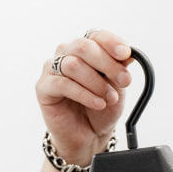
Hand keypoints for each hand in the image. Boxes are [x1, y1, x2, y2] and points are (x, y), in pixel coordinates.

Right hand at [36, 30, 132, 167]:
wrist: (88, 136)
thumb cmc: (101, 108)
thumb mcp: (117, 88)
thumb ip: (120, 69)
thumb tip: (128, 55)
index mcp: (85, 49)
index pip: (96, 36)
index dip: (111, 42)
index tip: (125, 54)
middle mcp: (66, 54)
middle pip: (84, 47)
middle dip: (107, 64)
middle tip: (124, 81)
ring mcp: (52, 69)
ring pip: (73, 65)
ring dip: (96, 82)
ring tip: (110, 98)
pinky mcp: (43, 87)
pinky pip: (62, 84)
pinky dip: (84, 94)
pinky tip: (98, 104)